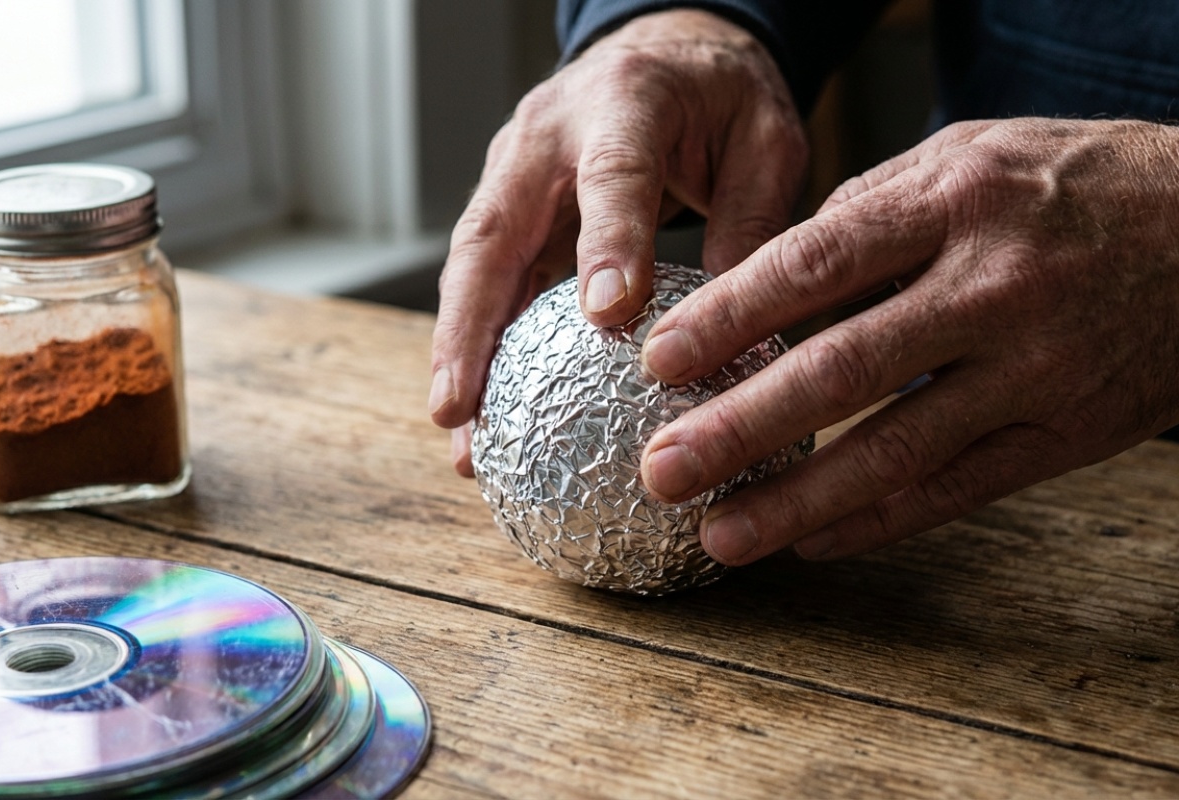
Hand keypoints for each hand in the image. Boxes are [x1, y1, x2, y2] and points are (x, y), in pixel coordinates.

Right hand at [429, 9, 807, 474]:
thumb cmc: (722, 99)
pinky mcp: (512, 208)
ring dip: (460, 348)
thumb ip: (751, 225)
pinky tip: (482, 410)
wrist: (670, 51)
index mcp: (626, 100)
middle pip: (494, 231)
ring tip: (459, 431)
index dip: (606, 243)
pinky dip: (481, 343)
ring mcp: (517, 172)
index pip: (611, 174)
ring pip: (474, 264)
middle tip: (462, 406)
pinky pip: (490, 280)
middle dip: (472, 325)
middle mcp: (548, 135)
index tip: (608, 317)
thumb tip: (733, 332)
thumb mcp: (766, 144)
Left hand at [638, 118, 1178, 562]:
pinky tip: (812, 543)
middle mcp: (993, 287)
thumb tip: (766, 281)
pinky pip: (957, 491)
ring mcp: (1035, 369)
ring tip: (719, 535)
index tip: (658, 361)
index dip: (730, 316)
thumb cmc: (1071, 185)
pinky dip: (878, 523)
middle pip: (843, 369)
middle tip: (662, 470)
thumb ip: (868, 213)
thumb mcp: (969, 158)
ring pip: (897, 450)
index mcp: (954, 202)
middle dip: (740, 427)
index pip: (817, 262)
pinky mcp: (1066, 435)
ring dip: (797, 502)